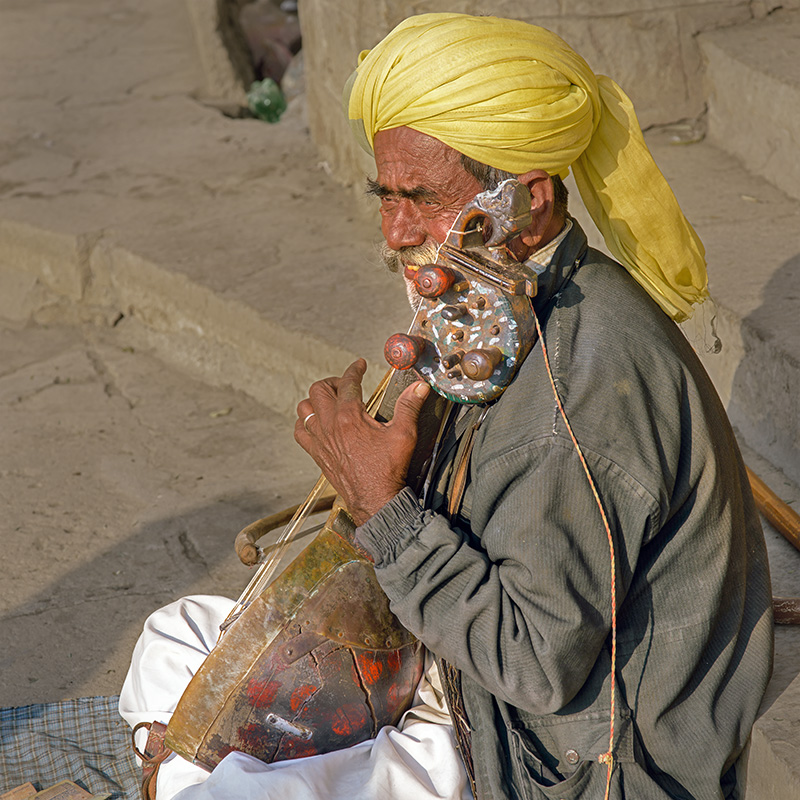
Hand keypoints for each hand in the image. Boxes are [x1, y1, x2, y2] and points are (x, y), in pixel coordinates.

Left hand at [294, 359, 430, 525]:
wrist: (375, 499)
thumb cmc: (388, 469)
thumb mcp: (404, 434)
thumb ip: (409, 406)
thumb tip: (419, 386)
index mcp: (350, 416)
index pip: (348, 382)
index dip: (355, 369)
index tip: (359, 365)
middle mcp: (330, 425)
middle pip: (319, 390)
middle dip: (332, 382)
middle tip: (346, 385)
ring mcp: (320, 440)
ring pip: (304, 409)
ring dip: (315, 400)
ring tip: (330, 401)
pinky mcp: (316, 454)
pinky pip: (299, 431)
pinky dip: (304, 422)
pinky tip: (316, 423)